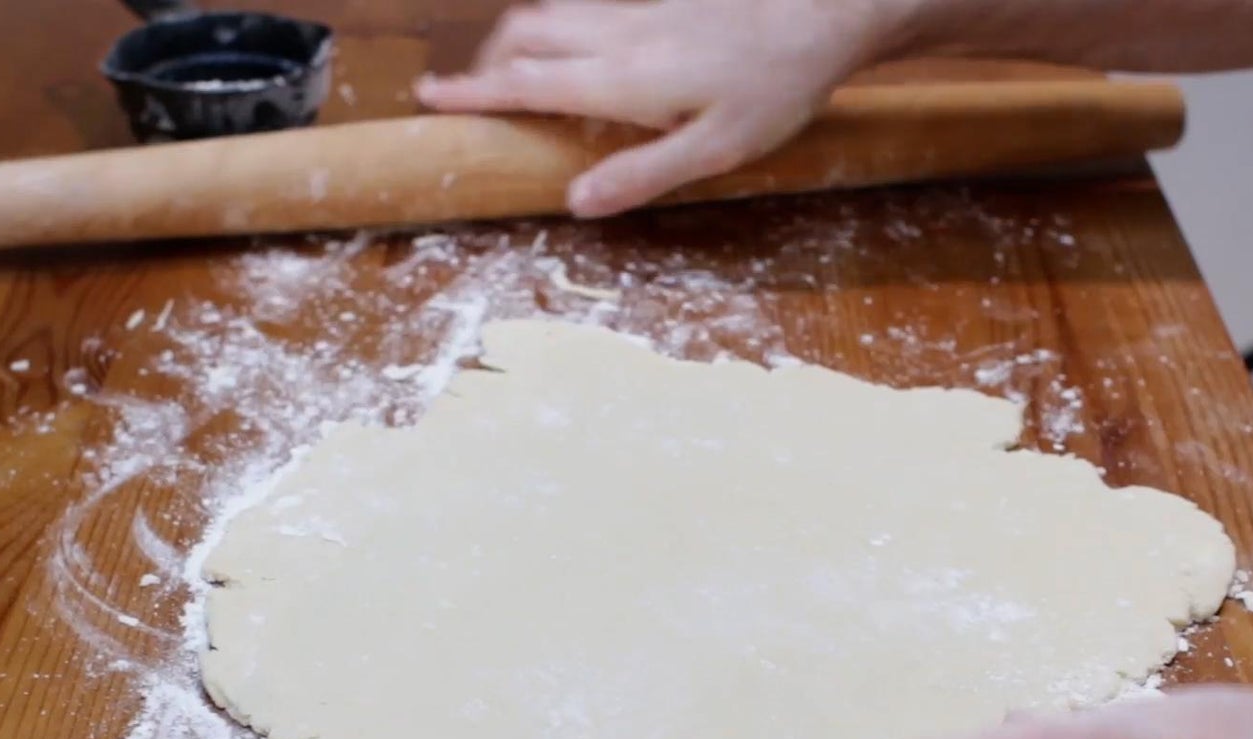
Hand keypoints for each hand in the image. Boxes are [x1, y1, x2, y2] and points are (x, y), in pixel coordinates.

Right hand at [414, 0, 913, 217]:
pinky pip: (586, 7)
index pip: (527, 82)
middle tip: (466, 94)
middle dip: (485, 63)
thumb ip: (642, 174)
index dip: (473, 91)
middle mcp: (619, 34)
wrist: (824, 13)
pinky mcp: (659, 2)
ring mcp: (638, 10)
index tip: (428, 97)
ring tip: (509, 72)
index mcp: (623, 77)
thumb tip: (574, 204)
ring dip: (518, 39)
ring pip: (553, 14)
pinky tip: (577, 52)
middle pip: (525, 35)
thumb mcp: (716, 151)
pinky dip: (557, 27)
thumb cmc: (778, 87)